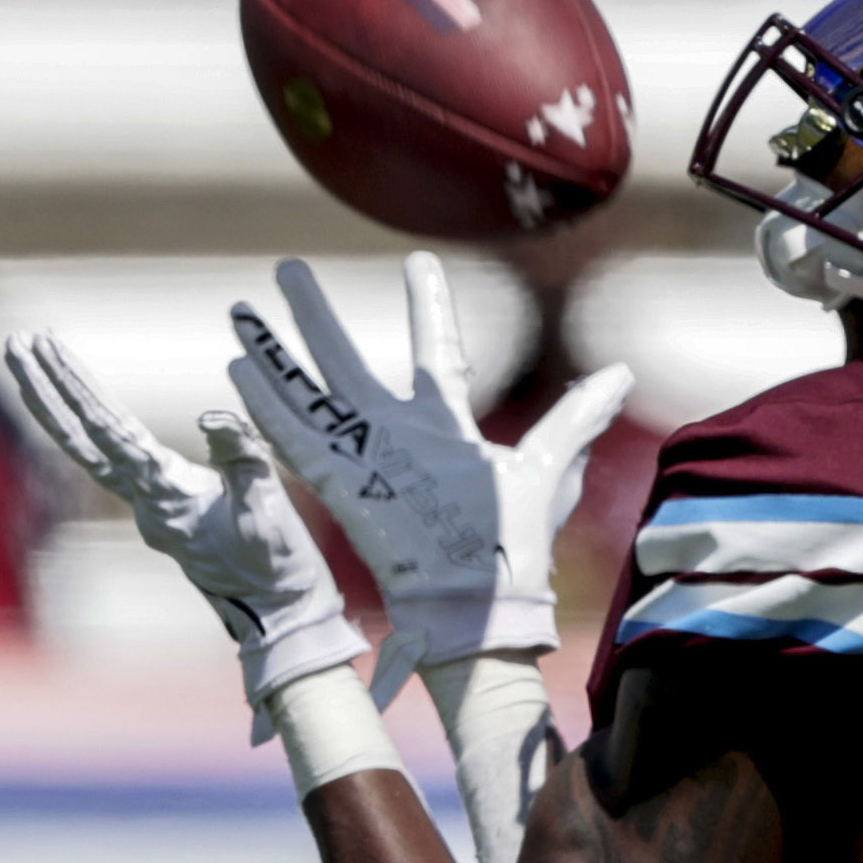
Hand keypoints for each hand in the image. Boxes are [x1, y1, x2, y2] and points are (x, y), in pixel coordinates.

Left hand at [5, 332, 369, 739]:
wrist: (277, 611)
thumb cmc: (277, 563)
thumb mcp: (269, 505)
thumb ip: (242, 457)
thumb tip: (210, 415)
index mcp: (167, 494)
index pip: (110, 432)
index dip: (78, 388)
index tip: (49, 348)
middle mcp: (144, 501)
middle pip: (79, 438)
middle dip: (44, 388)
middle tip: (15, 342)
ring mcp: (146, 506)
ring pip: (86, 449)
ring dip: (54, 403)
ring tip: (28, 356)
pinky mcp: (157, 508)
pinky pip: (107, 460)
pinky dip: (82, 427)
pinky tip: (71, 403)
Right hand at [228, 255, 632, 706]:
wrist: (479, 600)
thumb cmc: (514, 542)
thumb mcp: (551, 465)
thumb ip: (579, 416)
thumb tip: (623, 372)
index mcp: (443, 423)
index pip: (431, 350)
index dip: (426, 305)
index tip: (417, 262)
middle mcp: (395, 432)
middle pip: (345, 360)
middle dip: (316, 317)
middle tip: (288, 269)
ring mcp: (363, 454)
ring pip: (309, 389)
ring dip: (275, 350)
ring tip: (241, 308)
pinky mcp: (340, 480)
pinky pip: (296, 436)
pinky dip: (267, 403)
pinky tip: (240, 367)